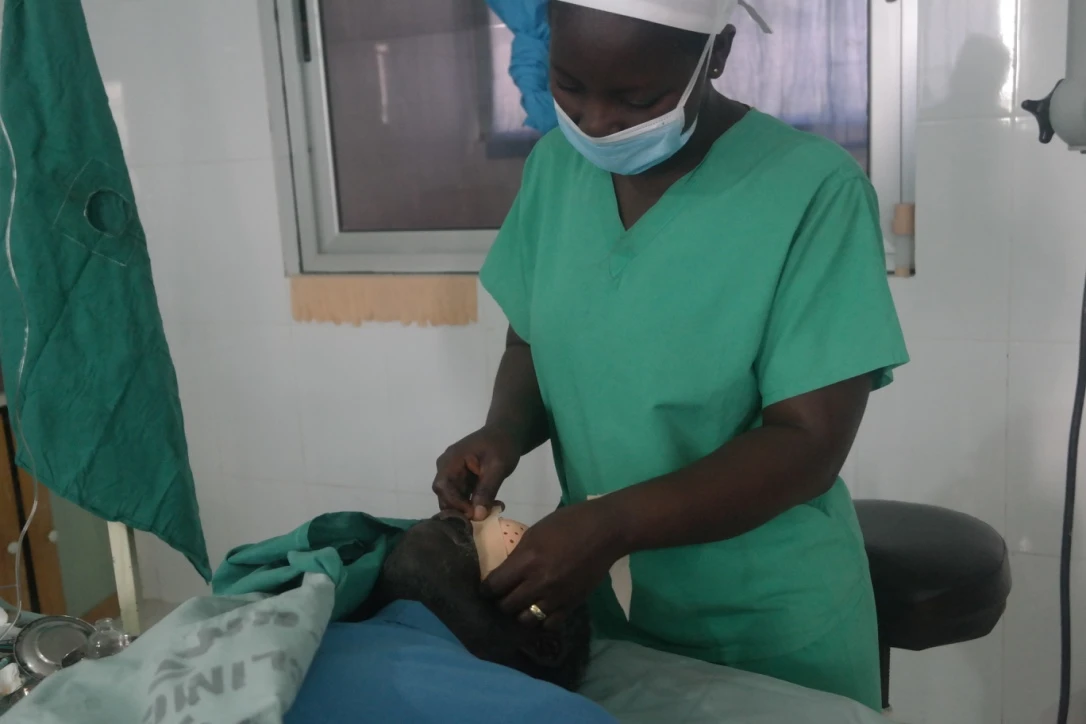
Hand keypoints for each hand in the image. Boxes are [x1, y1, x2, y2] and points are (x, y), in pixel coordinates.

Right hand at [433, 425, 520, 520]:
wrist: (506, 433)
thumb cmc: (501, 445)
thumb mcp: (497, 467)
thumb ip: (486, 490)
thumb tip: (477, 515)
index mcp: (451, 460)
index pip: (443, 486)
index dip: (455, 503)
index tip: (473, 514)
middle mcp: (447, 468)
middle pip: (445, 495)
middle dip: (463, 509)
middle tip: (484, 517)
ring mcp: (454, 474)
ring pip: (455, 499)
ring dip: (471, 508)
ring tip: (492, 510)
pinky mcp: (462, 479)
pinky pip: (463, 496)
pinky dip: (475, 503)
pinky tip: (492, 505)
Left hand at [483, 500, 625, 628]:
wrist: (605, 531)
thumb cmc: (568, 523)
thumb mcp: (535, 532)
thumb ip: (519, 555)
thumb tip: (505, 572)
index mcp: (527, 560)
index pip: (494, 586)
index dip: (485, 590)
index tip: (485, 589)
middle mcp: (539, 582)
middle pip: (506, 606)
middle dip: (500, 602)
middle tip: (502, 597)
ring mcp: (556, 596)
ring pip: (526, 619)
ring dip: (520, 613)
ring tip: (521, 606)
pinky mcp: (572, 604)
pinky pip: (549, 624)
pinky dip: (542, 620)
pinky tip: (541, 611)